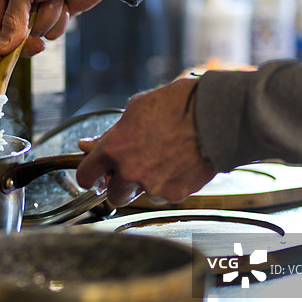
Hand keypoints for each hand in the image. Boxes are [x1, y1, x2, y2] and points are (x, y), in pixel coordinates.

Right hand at [0, 0, 129, 68]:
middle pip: (11, 33)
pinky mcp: (52, 15)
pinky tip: (66, 6)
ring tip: (58, 1)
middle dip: (26, 36)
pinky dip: (59, 23)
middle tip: (37, 43)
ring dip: (48, 22)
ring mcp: (35, 6)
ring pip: (33, 34)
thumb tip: (2, 47)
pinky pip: (49, 33)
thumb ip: (13, 17)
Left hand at [75, 78, 215, 206]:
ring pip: (140, 196)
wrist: (216, 114)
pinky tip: (176, 165)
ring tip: (161, 162)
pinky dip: (167, 185)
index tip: (95, 175)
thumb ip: (109, 133)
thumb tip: (87, 145)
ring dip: (144, 185)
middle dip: (120, 184)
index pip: (86, 177)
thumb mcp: (135, 109)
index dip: (90, 176)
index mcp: (114, 149)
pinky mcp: (175, 194)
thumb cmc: (177, 105)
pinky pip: (163, 196)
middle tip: (133, 168)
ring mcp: (153, 185)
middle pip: (113, 196)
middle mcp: (130, 171)